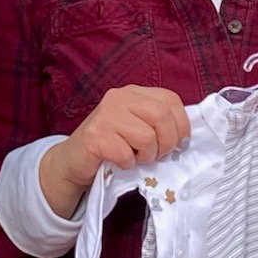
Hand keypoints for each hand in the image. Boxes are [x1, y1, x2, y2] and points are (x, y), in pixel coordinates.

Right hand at [40, 86, 189, 218]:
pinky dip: (127, 164)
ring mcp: (105, 115)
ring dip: (146, 156)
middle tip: (157, 155)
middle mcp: (118, 98)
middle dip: (167, 142)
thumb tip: (184, 139)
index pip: (170, 100)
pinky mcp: (95, 136)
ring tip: (135, 158)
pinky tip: (118, 162)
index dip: (181, 124)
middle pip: (161, 116)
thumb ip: (157, 123)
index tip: (179, 144)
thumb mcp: (136, 125)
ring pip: (146, 137)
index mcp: (133, 93)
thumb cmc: (111, 145)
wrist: (73, 160)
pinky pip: (126, 154)